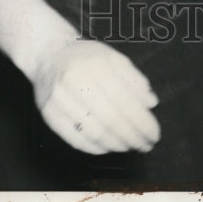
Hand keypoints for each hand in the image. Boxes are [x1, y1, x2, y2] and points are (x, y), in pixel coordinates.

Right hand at [32, 37, 160, 155]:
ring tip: (130, 146)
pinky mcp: (48, 114)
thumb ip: (134, 79)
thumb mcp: (113, 58)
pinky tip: (108, 147)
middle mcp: (75, 78)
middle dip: (132, 137)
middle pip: (110, 118)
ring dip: (117, 145)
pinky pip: (75, 139)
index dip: (141, 121)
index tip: (154, 134)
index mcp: (95, 62)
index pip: (123, 98)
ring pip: (94, 132)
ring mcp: (59, 98)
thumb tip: (151, 103)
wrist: (48, 54)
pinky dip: (96, 148)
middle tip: (145, 145)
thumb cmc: (86, 57)